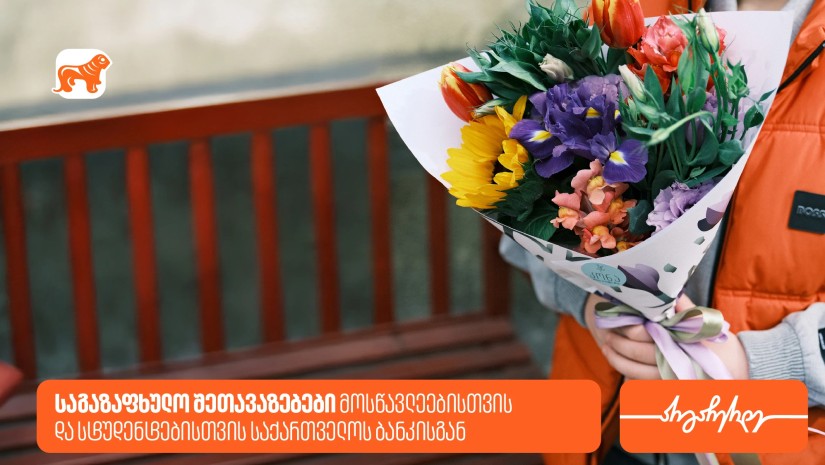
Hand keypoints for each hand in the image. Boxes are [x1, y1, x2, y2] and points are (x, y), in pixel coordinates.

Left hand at [584, 294, 749, 379]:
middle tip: (605, 332)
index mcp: (683, 342)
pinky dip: (627, 371)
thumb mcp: (704, 321)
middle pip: (639, 353)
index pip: (648, 335)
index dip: (630, 328)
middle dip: (619, 342)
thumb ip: (685, 307)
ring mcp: (671, 378)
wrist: (736, 371)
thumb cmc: (718, 342)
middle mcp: (676, 362)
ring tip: (606, 346)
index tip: (618, 318)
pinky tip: (616, 360)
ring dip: (617, 359)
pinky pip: (641, 382)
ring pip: (635, 372)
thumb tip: (670, 289)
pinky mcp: (667, 387)